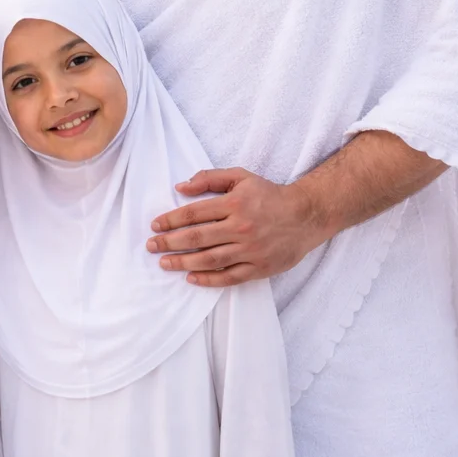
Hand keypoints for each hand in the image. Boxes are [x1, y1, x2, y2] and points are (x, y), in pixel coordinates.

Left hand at [146, 168, 325, 287]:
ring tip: (165, 263)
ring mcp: (250, 250)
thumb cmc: (269, 195)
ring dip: (183, 262)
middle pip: (196, 238)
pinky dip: (208, 280)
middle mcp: (241, 227)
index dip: (170, 220)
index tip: (154, 225)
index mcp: (234, 203)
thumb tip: (180, 187)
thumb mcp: (241, 177)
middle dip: (169, 243)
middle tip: (151, 246)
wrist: (306, 215)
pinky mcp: (259, 268)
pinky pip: (229, 277)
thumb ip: (210, 178)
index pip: (193, 213)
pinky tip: (191, 278)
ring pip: (209, 259)